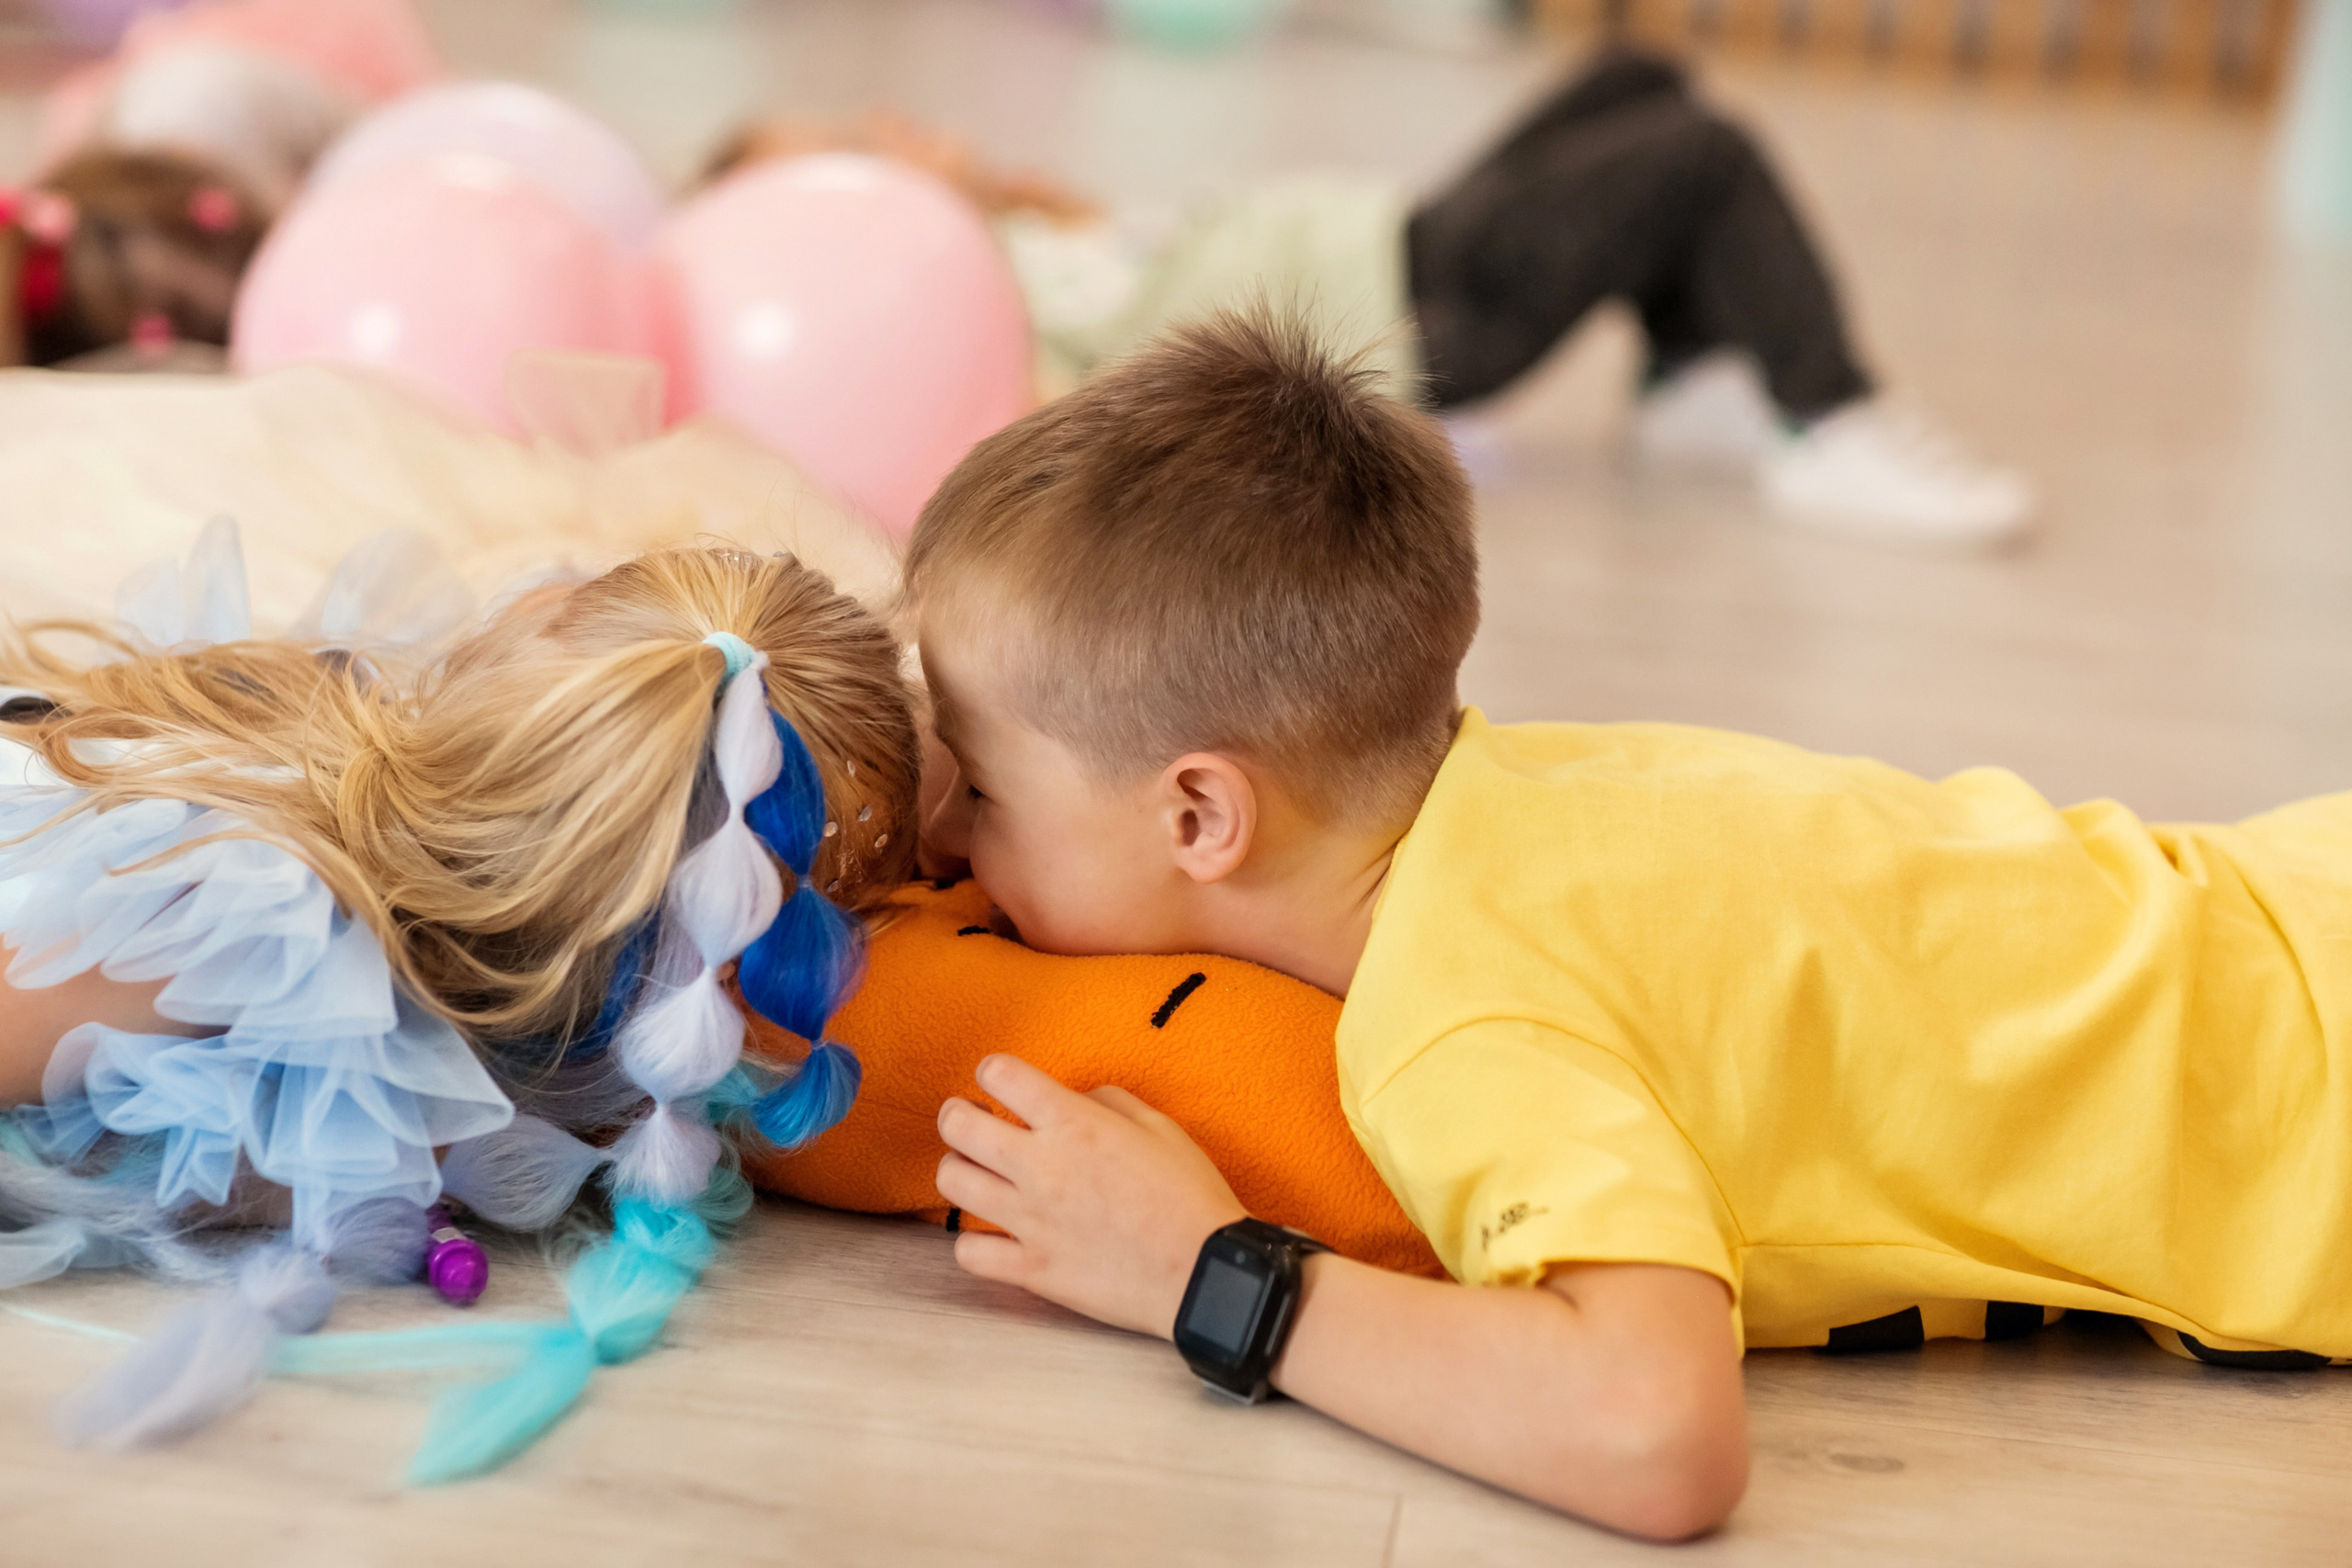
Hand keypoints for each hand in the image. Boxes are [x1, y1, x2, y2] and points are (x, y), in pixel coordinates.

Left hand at [936, 1054, 1246, 1337]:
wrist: (1205, 1274)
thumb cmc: (1190, 1197)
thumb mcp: (1161, 1127)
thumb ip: (1109, 1101)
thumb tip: (1075, 1099)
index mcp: (1074, 1123)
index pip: (999, 1074)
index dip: (993, 1071)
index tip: (1000, 1081)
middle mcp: (1041, 1166)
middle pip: (957, 1125)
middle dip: (956, 1114)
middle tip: (972, 1120)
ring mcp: (1030, 1221)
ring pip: (952, 1182)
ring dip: (958, 1169)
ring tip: (979, 1173)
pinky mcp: (1032, 1269)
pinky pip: (969, 1253)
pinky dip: (974, 1242)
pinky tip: (994, 1235)